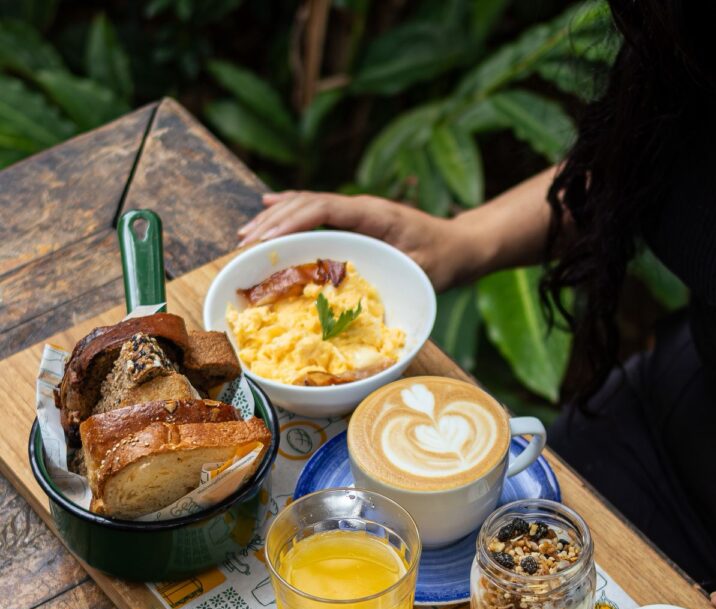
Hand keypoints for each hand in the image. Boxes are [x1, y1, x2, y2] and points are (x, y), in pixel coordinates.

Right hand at [237, 191, 464, 290]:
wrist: (461, 246)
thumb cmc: (444, 259)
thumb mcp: (424, 269)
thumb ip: (393, 271)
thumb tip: (361, 285)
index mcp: (373, 214)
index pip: (322, 209)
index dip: (291, 221)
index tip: (266, 239)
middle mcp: (360, 207)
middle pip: (306, 205)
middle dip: (273, 223)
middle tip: (245, 244)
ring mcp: (356, 212)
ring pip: (307, 206)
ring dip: (275, 219)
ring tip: (246, 236)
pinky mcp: (355, 221)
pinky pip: (316, 213)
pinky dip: (290, 214)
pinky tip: (268, 212)